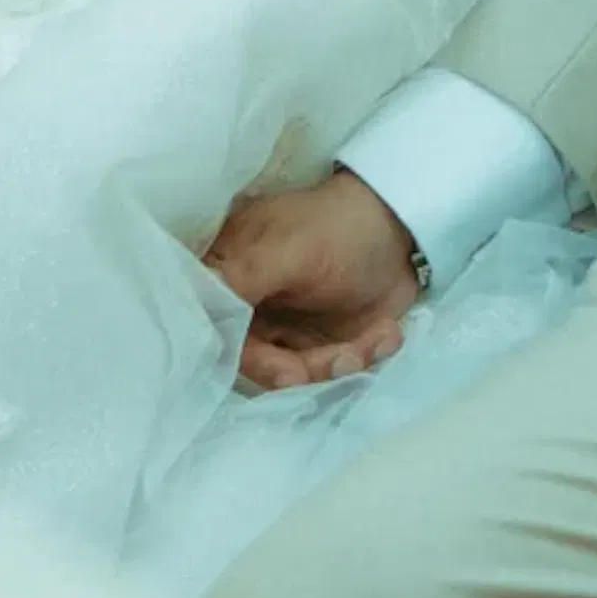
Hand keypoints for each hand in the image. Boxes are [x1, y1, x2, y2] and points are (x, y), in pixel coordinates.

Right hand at [207, 169, 422, 387]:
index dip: (246, 356)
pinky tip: (387, 334)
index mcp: (227, 271)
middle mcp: (246, 303)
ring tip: (379, 336)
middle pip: (254, 360)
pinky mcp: (316, 342)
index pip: (215, 326)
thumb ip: (243, 277)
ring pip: (294, 373)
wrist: (403, 225)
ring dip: (339, 363)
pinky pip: (327, 370)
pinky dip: (361, 357)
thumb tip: (193, 303)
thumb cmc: (340, 227)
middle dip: (303, 368)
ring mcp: (281, 326)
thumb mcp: (291, 248)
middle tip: (345, 360)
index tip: (289, 372)